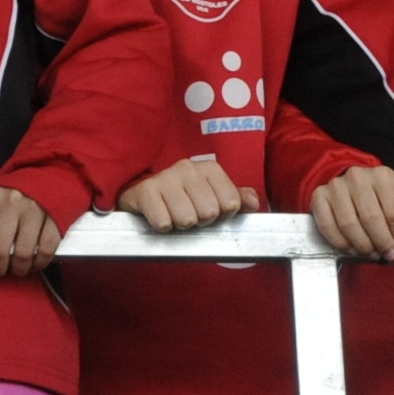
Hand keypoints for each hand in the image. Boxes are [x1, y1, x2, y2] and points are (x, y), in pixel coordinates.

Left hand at [0, 186, 62, 276]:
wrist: (51, 175)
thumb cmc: (11, 192)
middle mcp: (13, 203)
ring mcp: (37, 212)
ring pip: (22, 254)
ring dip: (18, 269)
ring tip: (15, 269)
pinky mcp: (57, 220)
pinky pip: (45, 251)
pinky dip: (39, 264)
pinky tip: (33, 264)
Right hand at [119, 157, 258, 231]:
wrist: (141, 192)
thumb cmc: (182, 196)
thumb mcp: (212, 195)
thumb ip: (236, 198)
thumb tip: (253, 203)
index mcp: (209, 168)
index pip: (231, 203)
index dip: (222, 215)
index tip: (208, 210)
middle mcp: (187, 168)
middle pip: (209, 213)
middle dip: (199, 221)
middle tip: (188, 214)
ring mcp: (165, 177)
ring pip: (187, 220)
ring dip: (180, 225)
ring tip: (173, 215)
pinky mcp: (145, 191)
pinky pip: (163, 222)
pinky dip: (162, 226)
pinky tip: (158, 216)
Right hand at [310, 164, 393, 258]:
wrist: (356, 184)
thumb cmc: (386, 194)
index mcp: (383, 176)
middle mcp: (357, 177)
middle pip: (371, 218)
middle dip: (382, 242)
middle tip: (388, 253)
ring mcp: (336, 187)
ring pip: (348, 224)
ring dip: (362, 245)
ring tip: (371, 252)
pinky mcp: (319, 197)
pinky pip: (327, 226)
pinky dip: (340, 243)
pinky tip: (352, 248)